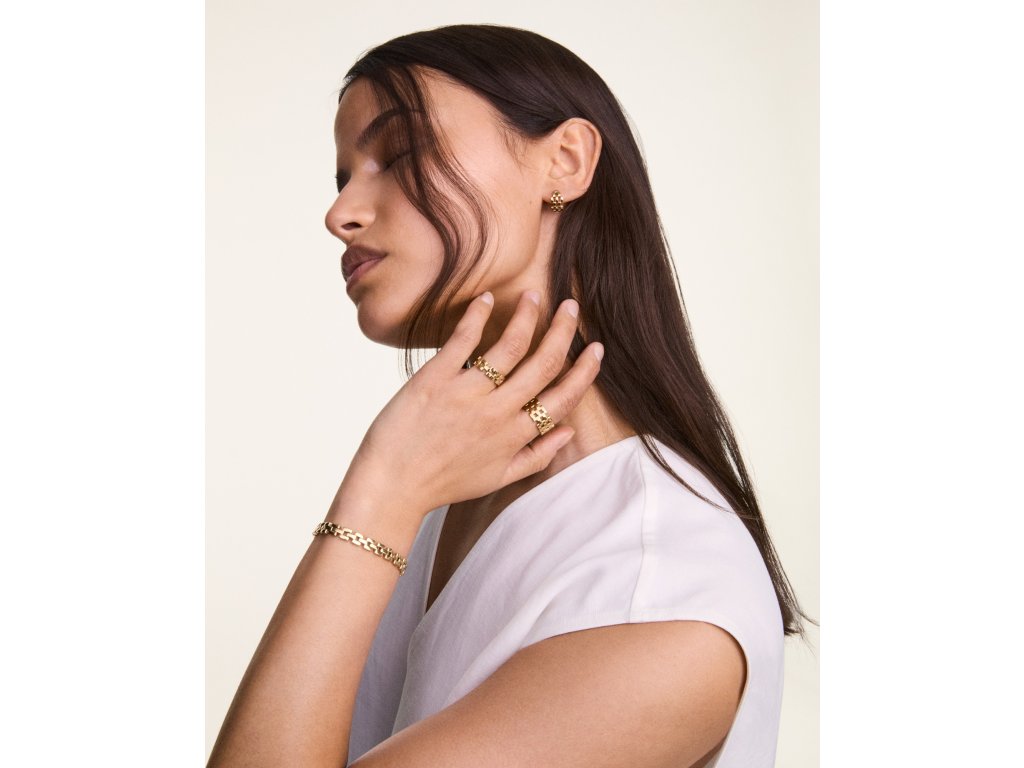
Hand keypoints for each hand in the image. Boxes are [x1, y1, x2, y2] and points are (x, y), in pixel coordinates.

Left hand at [346, 289, 603, 517]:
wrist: (392, 487)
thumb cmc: (444, 484)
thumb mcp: (499, 479)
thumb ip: (538, 455)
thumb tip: (568, 431)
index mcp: (515, 436)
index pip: (563, 397)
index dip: (585, 371)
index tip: (595, 348)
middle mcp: (498, 412)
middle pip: (544, 363)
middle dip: (563, 331)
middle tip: (571, 307)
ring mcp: (468, 393)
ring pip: (511, 345)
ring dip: (528, 316)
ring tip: (534, 296)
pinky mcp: (436, 379)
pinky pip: (464, 339)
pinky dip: (478, 315)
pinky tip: (487, 298)